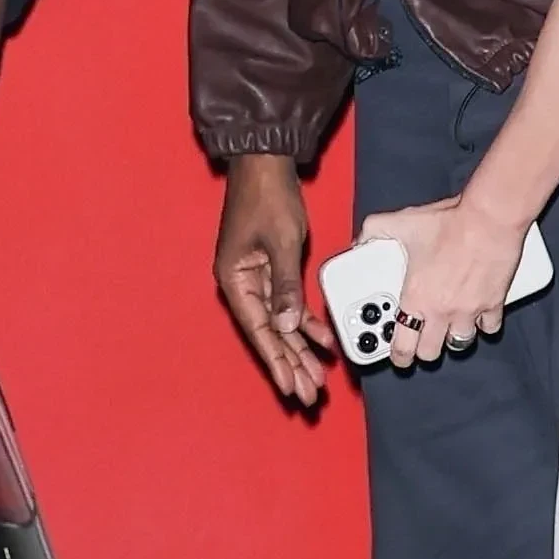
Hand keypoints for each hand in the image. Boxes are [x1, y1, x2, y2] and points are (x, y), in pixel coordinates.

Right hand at [216, 155, 333, 406]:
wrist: (265, 162)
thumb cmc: (268, 197)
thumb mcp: (282, 242)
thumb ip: (285, 286)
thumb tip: (288, 326)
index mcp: (234, 280)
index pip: (259, 330)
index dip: (276, 361)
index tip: (291, 387)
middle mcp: (242, 285)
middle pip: (270, 334)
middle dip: (291, 365)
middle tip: (309, 396)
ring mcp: (257, 278)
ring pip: (282, 323)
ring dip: (300, 350)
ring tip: (318, 379)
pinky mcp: (272, 269)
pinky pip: (289, 304)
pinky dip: (306, 322)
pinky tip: (323, 342)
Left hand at [354, 195, 524, 367]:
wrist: (489, 218)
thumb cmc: (449, 221)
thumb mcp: (402, 222)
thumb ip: (375, 230)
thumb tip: (361, 239)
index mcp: (416, 298)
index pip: (403, 345)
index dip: (398, 357)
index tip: (398, 357)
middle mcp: (441, 310)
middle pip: (431, 353)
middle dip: (424, 350)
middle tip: (421, 340)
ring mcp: (469, 311)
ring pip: (460, 343)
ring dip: (452, 338)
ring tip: (447, 328)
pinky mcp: (494, 303)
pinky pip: (489, 327)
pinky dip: (484, 324)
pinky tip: (478, 316)